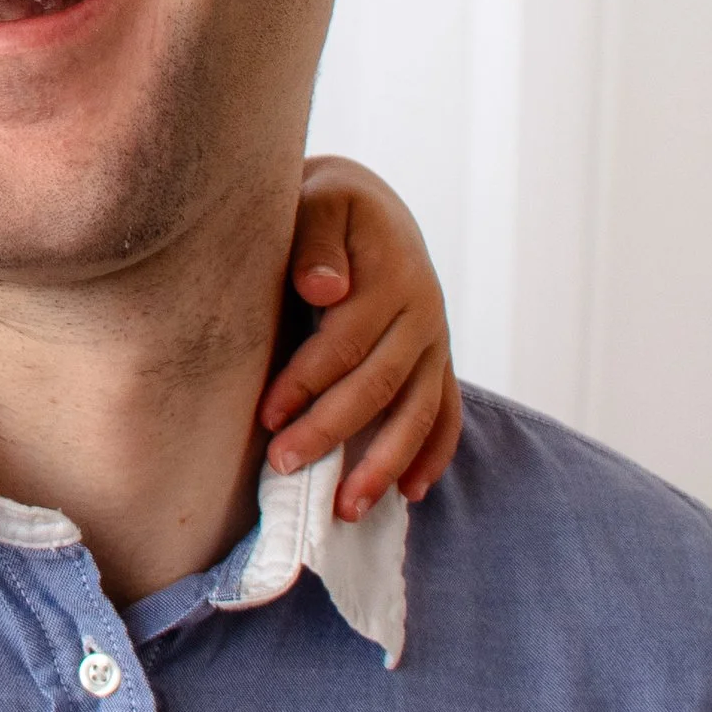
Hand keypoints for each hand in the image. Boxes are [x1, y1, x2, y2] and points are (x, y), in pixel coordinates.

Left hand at [258, 156, 462, 521]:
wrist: (367, 206)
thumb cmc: (326, 207)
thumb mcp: (319, 203)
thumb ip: (316, 241)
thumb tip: (321, 287)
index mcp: (392, 277)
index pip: (346, 341)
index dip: (307, 381)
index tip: (267, 416)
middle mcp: (423, 314)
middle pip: (380, 385)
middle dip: (332, 432)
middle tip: (284, 467)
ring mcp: (436, 343)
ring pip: (417, 412)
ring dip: (384, 464)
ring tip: (346, 508)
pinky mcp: (437, 361)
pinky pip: (444, 414)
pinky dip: (431, 455)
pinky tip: (410, 494)